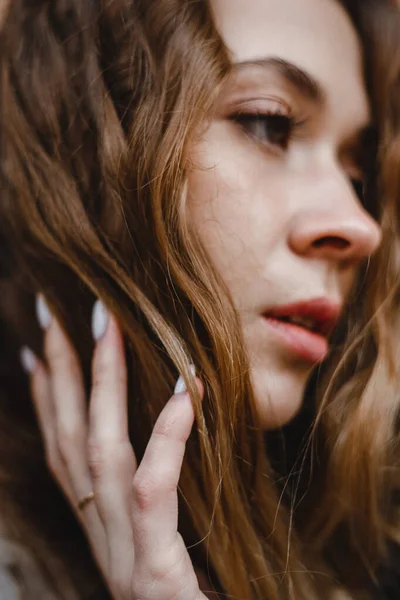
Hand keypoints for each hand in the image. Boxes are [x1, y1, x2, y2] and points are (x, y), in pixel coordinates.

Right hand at [20, 295, 209, 599]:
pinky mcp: (154, 574)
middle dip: (59, 372)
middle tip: (54, 314)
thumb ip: (152, 501)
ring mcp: (121, 556)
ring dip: (100, 384)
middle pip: (69, 440)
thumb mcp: (162, 547)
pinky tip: (186, 389)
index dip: (46, 400)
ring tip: (103, 327)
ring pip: (98, 452)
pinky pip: (153, 489)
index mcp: (101, 531)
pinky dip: (167, 436)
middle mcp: (100, 538)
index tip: (36, 352)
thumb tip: (166, 430)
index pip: (63, 453)